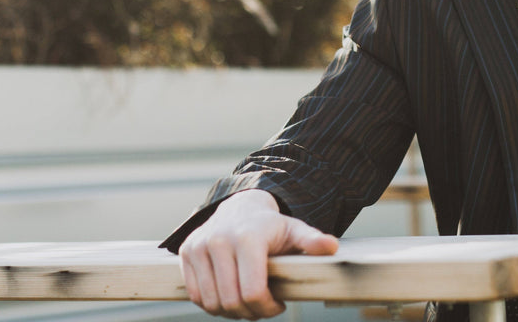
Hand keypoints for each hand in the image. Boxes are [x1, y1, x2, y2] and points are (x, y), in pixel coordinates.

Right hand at [178, 189, 338, 318]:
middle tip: (263, 307)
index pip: (253, 292)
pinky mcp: (186, 252)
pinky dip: (212, 304)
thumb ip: (311, 240)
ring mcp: (199, 246)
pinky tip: (229, 295)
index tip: (279, 304)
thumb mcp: (295, 230)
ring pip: (211, 303)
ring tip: (247, 301)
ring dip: (231, 312)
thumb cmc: (271, 226)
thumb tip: (331, 247)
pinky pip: (194, 295)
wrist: (240, 206)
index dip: (267, 309)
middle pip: (232, 302)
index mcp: (248, 237)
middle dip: (251, 313)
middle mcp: (219, 240)